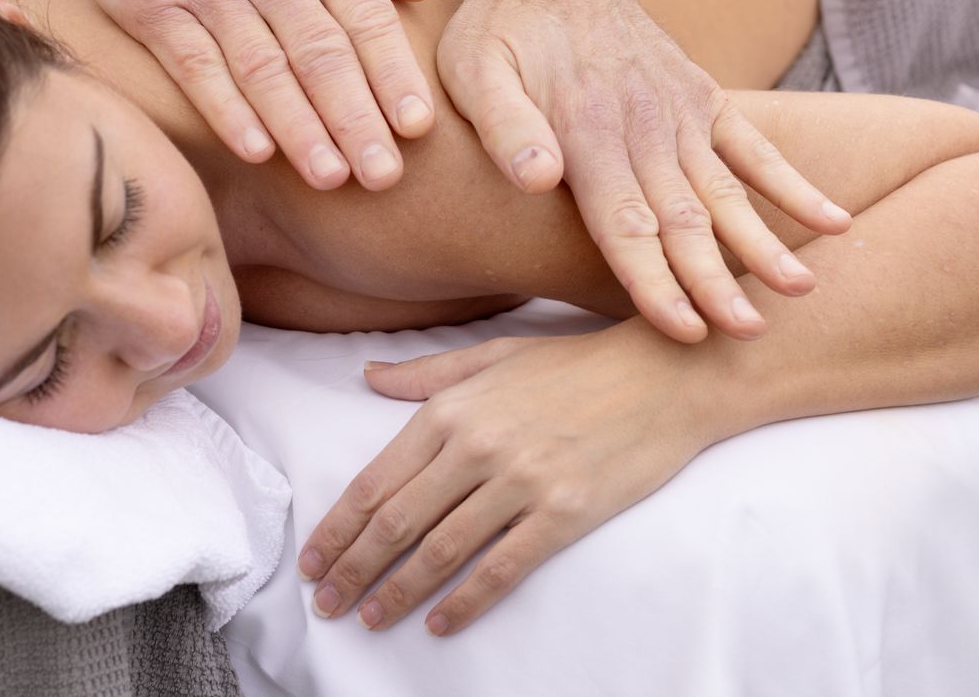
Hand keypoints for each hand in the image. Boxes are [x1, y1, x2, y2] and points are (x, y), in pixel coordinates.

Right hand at [52, 0, 436, 190]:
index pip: (366, 17)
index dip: (394, 75)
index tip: (419, 128)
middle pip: (321, 53)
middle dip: (357, 119)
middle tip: (385, 175)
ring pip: (263, 68)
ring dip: (300, 129)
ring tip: (331, 178)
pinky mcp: (152, 3)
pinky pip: (196, 65)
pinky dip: (227, 109)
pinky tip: (256, 150)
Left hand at [297, 325, 731, 636]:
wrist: (664, 376)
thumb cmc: (577, 364)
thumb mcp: (494, 355)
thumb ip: (426, 374)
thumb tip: (367, 377)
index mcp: (452, 409)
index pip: (377, 480)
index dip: (338, 527)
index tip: (314, 561)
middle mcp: (477, 446)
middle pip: (397, 522)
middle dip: (353, 569)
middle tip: (326, 604)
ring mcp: (521, 482)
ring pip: (441, 550)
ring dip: (398, 591)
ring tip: (371, 617)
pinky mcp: (563, 513)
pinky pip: (501, 568)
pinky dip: (465, 602)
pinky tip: (439, 623)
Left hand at [436, 0, 850, 339]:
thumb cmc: (501, 30)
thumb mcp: (475, 72)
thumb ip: (507, 128)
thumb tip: (539, 179)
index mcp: (586, 129)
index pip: (623, 222)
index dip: (652, 281)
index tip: (684, 330)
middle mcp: (644, 124)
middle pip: (683, 219)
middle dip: (715, 281)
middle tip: (749, 334)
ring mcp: (680, 111)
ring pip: (726, 191)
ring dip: (763, 243)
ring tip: (800, 290)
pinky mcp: (702, 98)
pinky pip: (754, 147)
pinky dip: (791, 184)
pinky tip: (835, 222)